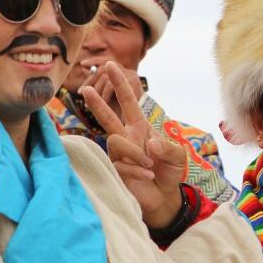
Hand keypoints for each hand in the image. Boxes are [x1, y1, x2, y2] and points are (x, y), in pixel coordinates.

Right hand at [80, 64, 185, 229]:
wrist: (164, 196)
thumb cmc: (169, 171)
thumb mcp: (178, 156)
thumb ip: (169, 148)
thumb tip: (150, 144)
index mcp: (139, 128)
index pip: (128, 103)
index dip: (120, 85)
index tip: (110, 65)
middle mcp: (125, 137)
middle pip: (107, 117)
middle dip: (97, 103)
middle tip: (85, 88)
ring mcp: (118, 154)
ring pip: (115, 142)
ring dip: (135, 153)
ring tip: (150, 166)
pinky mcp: (114, 170)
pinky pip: (120, 164)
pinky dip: (137, 170)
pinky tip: (148, 176)